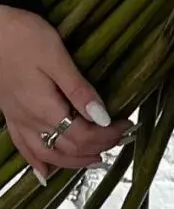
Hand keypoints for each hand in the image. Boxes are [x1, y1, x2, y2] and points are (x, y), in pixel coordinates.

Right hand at [0, 6, 133, 176]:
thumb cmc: (24, 37)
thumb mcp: (56, 56)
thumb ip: (78, 89)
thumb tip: (103, 117)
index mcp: (45, 108)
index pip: (82, 136)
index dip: (107, 136)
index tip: (126, 124)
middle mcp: (31, 122)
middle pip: (68, 148)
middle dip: (97, 147)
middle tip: (119, 139)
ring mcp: (19, 121)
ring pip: (47, 155)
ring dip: (73, 162)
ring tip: (94, 160)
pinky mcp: (11, 116)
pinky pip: (24, 149)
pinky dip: (37, 164)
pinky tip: (45, 172)